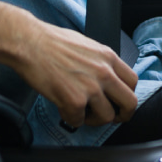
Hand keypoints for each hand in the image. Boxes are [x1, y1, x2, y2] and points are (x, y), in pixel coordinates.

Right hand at [16, 19, 138, 127]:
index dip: (127, 95)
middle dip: (122, 115)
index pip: (132, 81)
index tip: (120, 102)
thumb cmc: (52, 41)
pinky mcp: (74, 100)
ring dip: (93, 119)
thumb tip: (106, 77)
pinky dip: (70, 118)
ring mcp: (90, 87)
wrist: (29, 43)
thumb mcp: (87, 45)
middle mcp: (104, 72)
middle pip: (129, 103)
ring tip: (81, 111)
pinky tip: (63, 107)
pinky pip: (78, 121)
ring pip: (106, 117)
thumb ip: (100, 62)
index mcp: (108, 57)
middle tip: (112, 117)